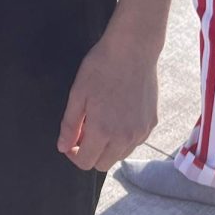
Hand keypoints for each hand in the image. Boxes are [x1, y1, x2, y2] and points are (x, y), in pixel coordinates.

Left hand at [57, 28, 158, 170]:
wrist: (133, 50)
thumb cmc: (101, 67)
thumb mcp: (78, 94)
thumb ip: (69, 124)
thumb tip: (62, 147)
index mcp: (103, 131)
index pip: (86, 162)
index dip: (73, 155)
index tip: (69, 141)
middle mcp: (125, 138)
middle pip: (104, 164)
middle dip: (90, 153)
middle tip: (83, 130)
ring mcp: (141, 132)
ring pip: (120, 155)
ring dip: (107, 147)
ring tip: (100, 121)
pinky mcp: (152, 124)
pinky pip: (135, 142)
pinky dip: (123, 138)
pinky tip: (117, 116)